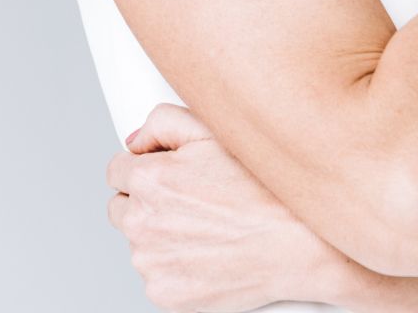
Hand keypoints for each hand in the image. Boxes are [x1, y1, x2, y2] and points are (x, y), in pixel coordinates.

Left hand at [106, 102, 353, 310]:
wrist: (301, 245)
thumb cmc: (266, 190)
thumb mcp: (215, 132)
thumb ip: (163, 123)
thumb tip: (136, 139)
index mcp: (148, 179)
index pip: (116, 172)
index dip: (142, 170)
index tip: (163, 178)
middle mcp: (142, 222)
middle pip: (122, 209)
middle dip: (147, 204)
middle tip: (189, 205)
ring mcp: (152, 262)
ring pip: (141, 245)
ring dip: (162, 238)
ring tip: (208, 231)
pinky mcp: (165, 294)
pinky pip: (158, 276)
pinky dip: (177, 268)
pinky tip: (209, 255)